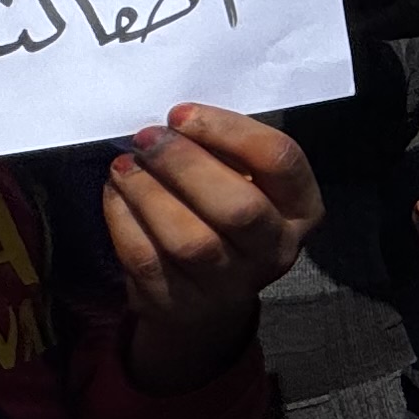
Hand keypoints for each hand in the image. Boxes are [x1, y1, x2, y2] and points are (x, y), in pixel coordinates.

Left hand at [108, 105, 324, 390]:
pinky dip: (124, 219)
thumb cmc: (226, 212)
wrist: (209, 297)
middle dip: (184, 164)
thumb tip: (174, 125)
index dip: (228, 131)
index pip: (279, 160)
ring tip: (125, 165)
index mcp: (301, 209)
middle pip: (238, 207)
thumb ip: (223, 149)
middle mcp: (274, 252)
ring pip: (189, 239)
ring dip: (148, 192)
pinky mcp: (180, 304)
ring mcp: (229, 286)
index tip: (181, 114)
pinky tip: (117, 194)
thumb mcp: (244, 179)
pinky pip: (147, 259)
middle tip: (147, 139)